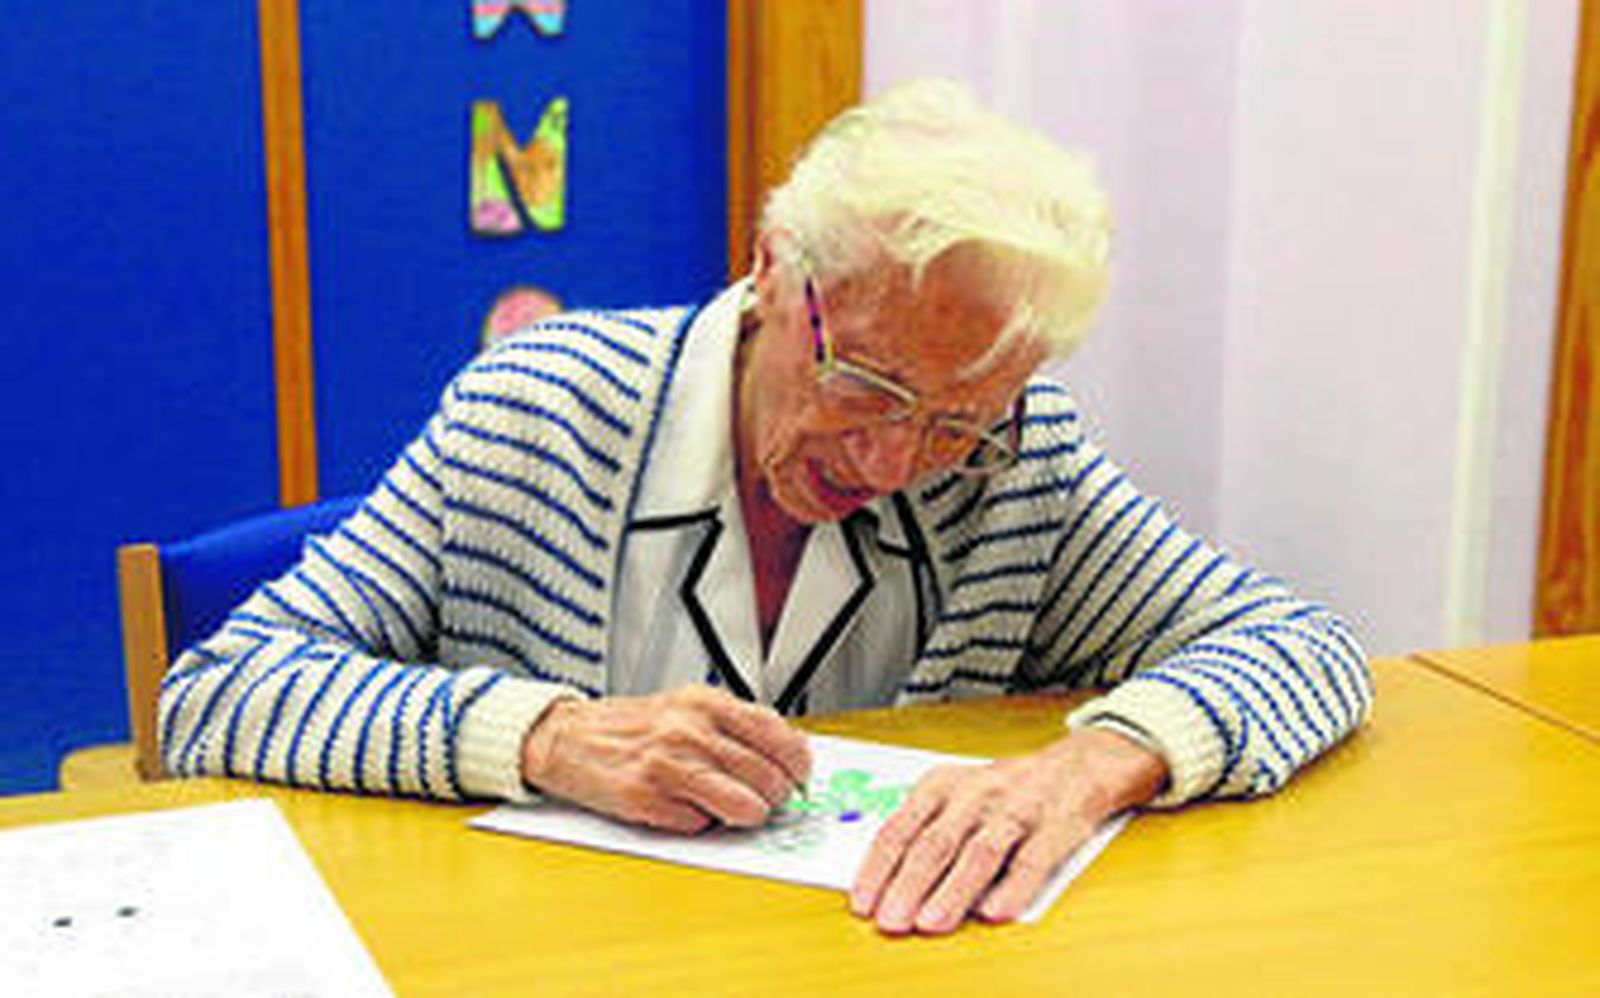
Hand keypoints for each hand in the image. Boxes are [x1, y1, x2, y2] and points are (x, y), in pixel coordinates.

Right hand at [520, 684, 810, 833]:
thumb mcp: (688, 706)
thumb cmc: (631, 726)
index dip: (799, 764)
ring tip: (732, 808)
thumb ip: (736, 724)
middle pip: (768, 778)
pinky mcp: (647, 799)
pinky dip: (700, 823)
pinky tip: (684, 806)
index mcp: (706, 703)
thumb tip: (789, 752)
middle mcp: (690, 731)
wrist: (567, 737)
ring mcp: (668, 766)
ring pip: (745, 807)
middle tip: (764, 798)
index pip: (779, 737)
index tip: (799, 776)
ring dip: (746, 815)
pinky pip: (700, 825)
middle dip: (774, 796)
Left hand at [849, 727, 1166, 934]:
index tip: (863, 901)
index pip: (900, 829)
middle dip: (908, 886)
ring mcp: (1015, 810)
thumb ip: (922, 830)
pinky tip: (996, 910)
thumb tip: (885, 882)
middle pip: (934, 844)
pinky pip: (1032, 859)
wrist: (1078, 765)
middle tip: (891, 920)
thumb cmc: (1006, 789)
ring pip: (979, 852)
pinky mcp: (1054, 826)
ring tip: (931, 922)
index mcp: (942, 786)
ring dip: (953, 890)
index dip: (878, 869)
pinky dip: (1014, 886)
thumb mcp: (955, 794)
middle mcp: (975, 795)